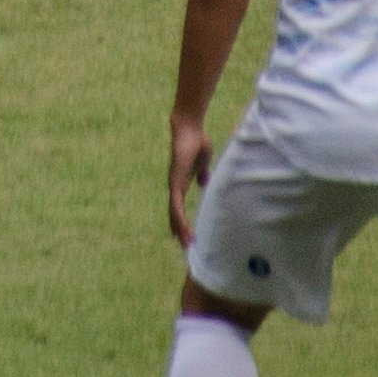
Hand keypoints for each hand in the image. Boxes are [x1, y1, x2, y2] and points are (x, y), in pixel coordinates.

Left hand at [167, 113, 214, 245]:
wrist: (190, 130)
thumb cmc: (197, 142)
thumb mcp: (203, 162)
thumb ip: (202, 173)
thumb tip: (203, 183)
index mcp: (182, 182)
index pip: (179, 206)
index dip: (181, 220)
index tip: (185, 234)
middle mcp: (175, 185)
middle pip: (175, 213)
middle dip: (179, 229)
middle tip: (184, 246)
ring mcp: (174, 184)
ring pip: (175, 212)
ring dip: (180, 228)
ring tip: (186, 243)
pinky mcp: (176, 181)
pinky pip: (176, 204)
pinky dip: (179, 217)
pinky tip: (183, 228)